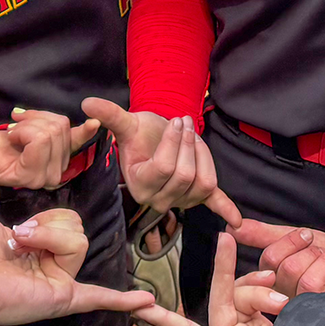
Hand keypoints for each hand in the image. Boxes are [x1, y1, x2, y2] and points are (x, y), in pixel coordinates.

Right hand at [0, 108, 100, 189]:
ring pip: (61, 125)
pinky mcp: (65, 151)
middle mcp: (49, 175)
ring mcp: (59, 163)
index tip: (9, 134)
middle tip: (14, 128)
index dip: (23, 131)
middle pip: (52, 131)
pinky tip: (94, 123)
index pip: (40, 141)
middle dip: (31, 122)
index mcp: (31, 178)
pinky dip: (86, 130)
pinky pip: (78, 139)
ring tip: (23, 124)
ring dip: (40, 117)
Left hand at [0, 183, 154, 325]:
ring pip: (79, 242)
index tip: (18, 229)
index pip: (66, 224)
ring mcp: (59, 285)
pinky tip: (145, 303)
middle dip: (49, 225)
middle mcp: (51, 270)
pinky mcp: (60, 298)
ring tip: (24, 246)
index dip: (46, 219)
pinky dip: (122, 301)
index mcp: (37, 252)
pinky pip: (97, 297)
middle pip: (77, 231)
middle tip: (19, 237)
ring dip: (49, 236)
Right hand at [82, 98, 240, 225]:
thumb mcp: (126, 124)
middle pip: (186, 175)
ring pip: (204, 183)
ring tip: (195, 137)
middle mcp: (159, 200)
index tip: (176, 120)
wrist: (151, 141)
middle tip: (186, 123)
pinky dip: (226, 211)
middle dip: (189, 144)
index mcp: (140, 185)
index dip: (174, 141)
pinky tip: (237, 222)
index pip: (165, 167)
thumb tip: (87, 103)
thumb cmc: (139, 134)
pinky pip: (212, 204)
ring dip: (204, 155)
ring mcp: (180, 200)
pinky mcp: (196, 197)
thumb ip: (109, 115)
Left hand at [132, 232, 287, 325]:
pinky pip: (261, 298)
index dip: (163, 319)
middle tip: (226, 239)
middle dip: (225, 269)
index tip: (140, 308)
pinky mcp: (267, 325)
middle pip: (223, 296)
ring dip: (263, 292)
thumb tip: (261, 307)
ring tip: (283, 302)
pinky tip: (282, 295)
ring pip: (246, 294)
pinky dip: (268, 292)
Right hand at [234, 219, 324, 305]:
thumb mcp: (297, 240)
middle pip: (277, 266)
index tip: (304, 234)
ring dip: (316, 254)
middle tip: (318, 244)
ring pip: (293, 273)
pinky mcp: (317, 313)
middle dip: (302, 246)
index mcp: (273, 282)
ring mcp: (299, 309)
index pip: (265, 261)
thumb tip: (233, 225)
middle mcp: (282, 299)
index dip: (285, 243)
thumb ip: (265, 234)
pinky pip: (311, 285)